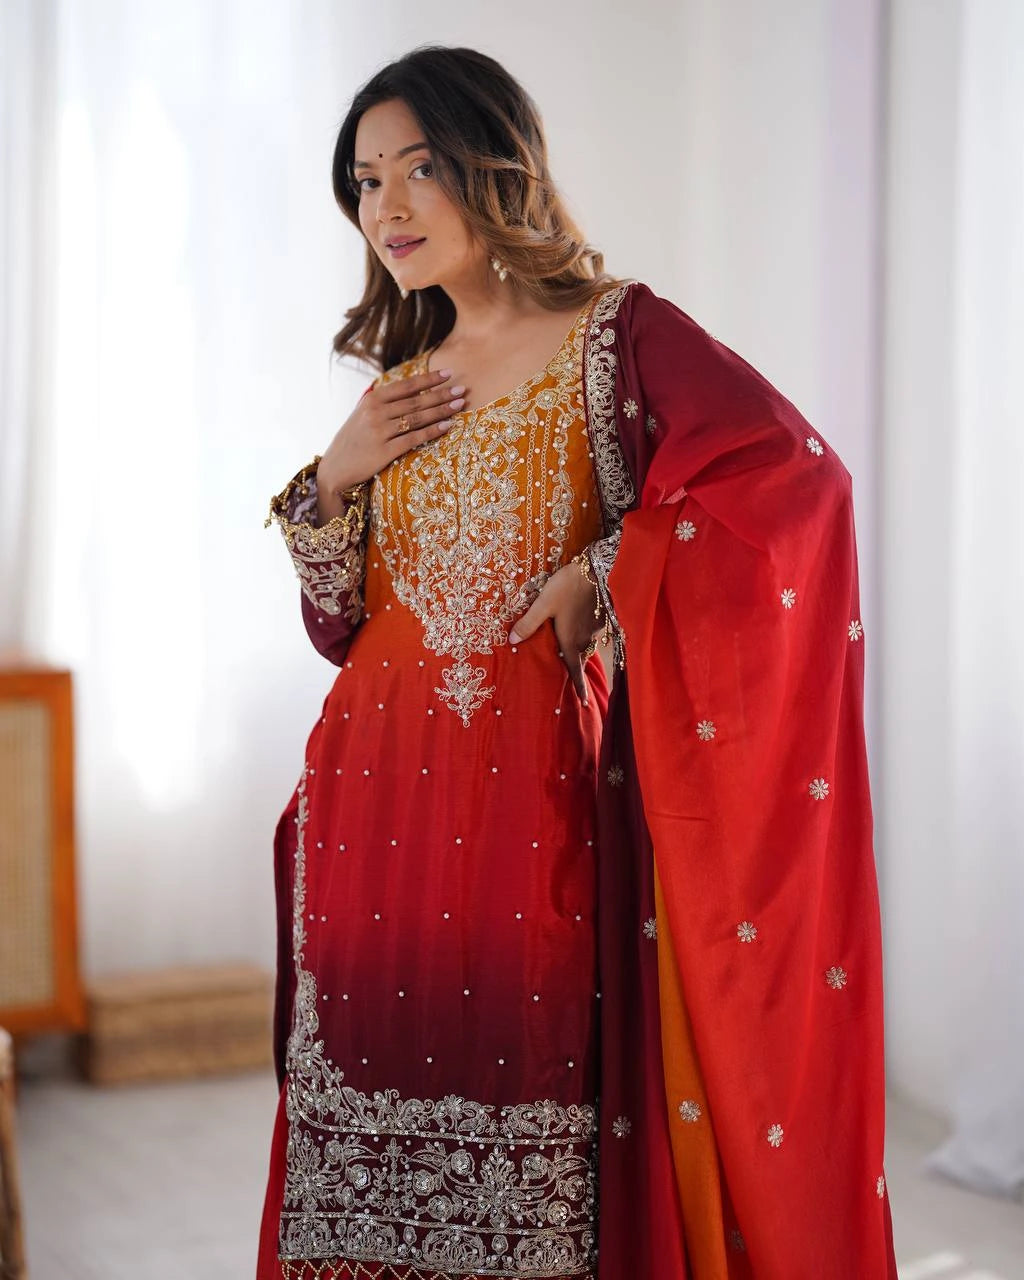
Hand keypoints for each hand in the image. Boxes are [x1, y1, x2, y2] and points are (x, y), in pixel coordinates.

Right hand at [316, 368, 464, 519]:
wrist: (335, 468)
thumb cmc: (353, 440)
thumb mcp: (363, 414)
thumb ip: (384, 402)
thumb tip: (412, 389)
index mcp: (372, 399)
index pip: (406, 385)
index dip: (429, 379)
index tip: (449, 374)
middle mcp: (375, 412)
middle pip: (416, 401)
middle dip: (442, 394)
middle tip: (462, 390)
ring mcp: (380, 431)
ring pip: (417, 418)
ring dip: (441, 410)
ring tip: (459, 405)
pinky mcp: (384, 451)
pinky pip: (414, 438)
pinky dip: (432, 431)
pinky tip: (447, 426)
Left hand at [508, 560, 602, 704]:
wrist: (597, 569)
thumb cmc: (567, 587)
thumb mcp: (543, 604)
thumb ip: (528, 623)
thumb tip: (512, 641)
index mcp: (570, 642)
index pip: (575, 672)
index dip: (580, 689)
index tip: (585, 704)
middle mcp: (585, 640)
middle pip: (580, 659)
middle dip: (576, 669)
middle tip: (572, 678)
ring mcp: (594, 629)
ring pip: (585, 645)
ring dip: (579, 651)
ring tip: (570, 649)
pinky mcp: (600, 618)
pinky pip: (590, 634)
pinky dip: (583, 635)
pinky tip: (577, 625)